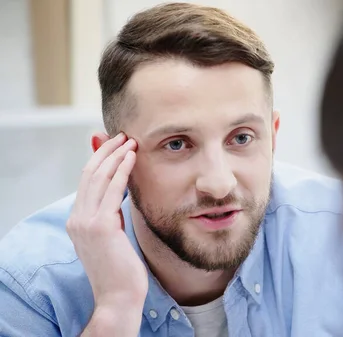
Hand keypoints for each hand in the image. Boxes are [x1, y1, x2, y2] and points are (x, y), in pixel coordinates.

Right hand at [66, 133, 147, 309]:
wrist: (118, 297)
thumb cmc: (121, 269)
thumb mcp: (112, 236)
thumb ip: (111, 214)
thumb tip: (120, 193)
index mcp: (77, 221)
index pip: (86, 181)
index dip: (100, 160)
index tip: (115, 145)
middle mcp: (76, 219)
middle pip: (89, 174)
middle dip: (106, 151)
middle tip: (122, 135)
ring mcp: (85, 222)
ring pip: (98, 178)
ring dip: (115, 156)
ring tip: (130, 141)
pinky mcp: (100, 226)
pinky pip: (112, 191)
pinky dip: (122, 171)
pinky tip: (132, 158)